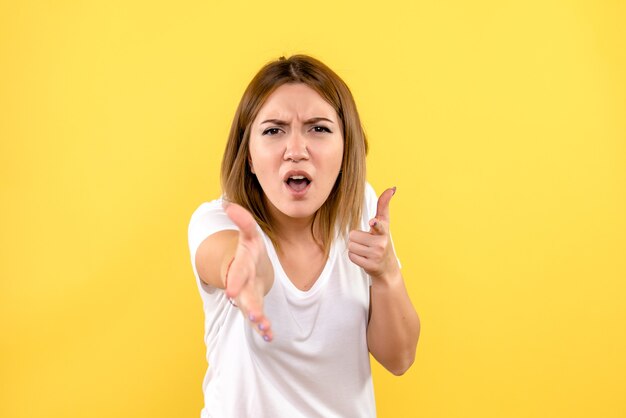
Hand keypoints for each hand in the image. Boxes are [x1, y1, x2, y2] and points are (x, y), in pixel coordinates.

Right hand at [223, 201, 273, 341]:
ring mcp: (248, 297)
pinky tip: (270, 336)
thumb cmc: (250, 251)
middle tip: (253, 315)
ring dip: (257, 319)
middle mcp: (242, 284)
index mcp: (241, 266)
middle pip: (243, 296)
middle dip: (248, 305)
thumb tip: (228, 204)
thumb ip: (243, 221)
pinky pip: (259, 319)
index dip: (235, 281)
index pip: (237, 273)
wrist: (247, 269)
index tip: (232, 292)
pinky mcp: (255, 306)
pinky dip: (263, 328)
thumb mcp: (250, 234)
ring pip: (251, 310)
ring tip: (265, 329)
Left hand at [348, 187, 399, 281]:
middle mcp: (381, 243)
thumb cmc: (382, 240)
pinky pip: (351, 256)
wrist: (387, 267)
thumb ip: (384, 206)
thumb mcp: (385, 223)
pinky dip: (355, 256)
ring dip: (355, 248)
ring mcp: (376, 255)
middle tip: (367, 243)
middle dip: (357, 239)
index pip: (380, 225)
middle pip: (353, 235)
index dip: (375, 224)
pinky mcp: (370, 265)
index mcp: (384, 231)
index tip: (373, 222)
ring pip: (351, 246)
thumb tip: (392, 188)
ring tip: (365, 250)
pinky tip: (364, 257)